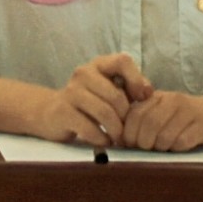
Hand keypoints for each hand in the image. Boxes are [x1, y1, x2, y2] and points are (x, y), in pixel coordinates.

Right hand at [29, 52, 152, 147]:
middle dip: (126, 117)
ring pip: (104, 112)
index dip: (136, 79)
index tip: (139, 98)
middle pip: (116, 95)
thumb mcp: (111, 90)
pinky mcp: (62, 111)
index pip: (122, 60)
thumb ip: (132, 88)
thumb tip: (149, 93)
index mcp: (98, 65)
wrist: (53, 113)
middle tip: (128, 129)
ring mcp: (70, 91)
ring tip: (118, 138)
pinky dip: (102, 139)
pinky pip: (90, 128)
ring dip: (116, 130)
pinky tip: (104, 141)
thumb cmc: (90, 102)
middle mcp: (83, 73)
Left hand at [120, 90, 202, 151]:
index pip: (135, 113)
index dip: (128, 132)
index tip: (127, 144)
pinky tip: (178, 147)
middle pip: (148, 124)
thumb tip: (121, 139)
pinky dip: (176, 149)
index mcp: (157, 97)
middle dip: (142, 142)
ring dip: (160, 147)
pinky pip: (183, 142)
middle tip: (144, 150)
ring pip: (164, 135)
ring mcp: (188, 112)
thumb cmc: (184, 117)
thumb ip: (142, 119)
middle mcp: (172, 101)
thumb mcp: (161, 111)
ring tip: (162, 149)